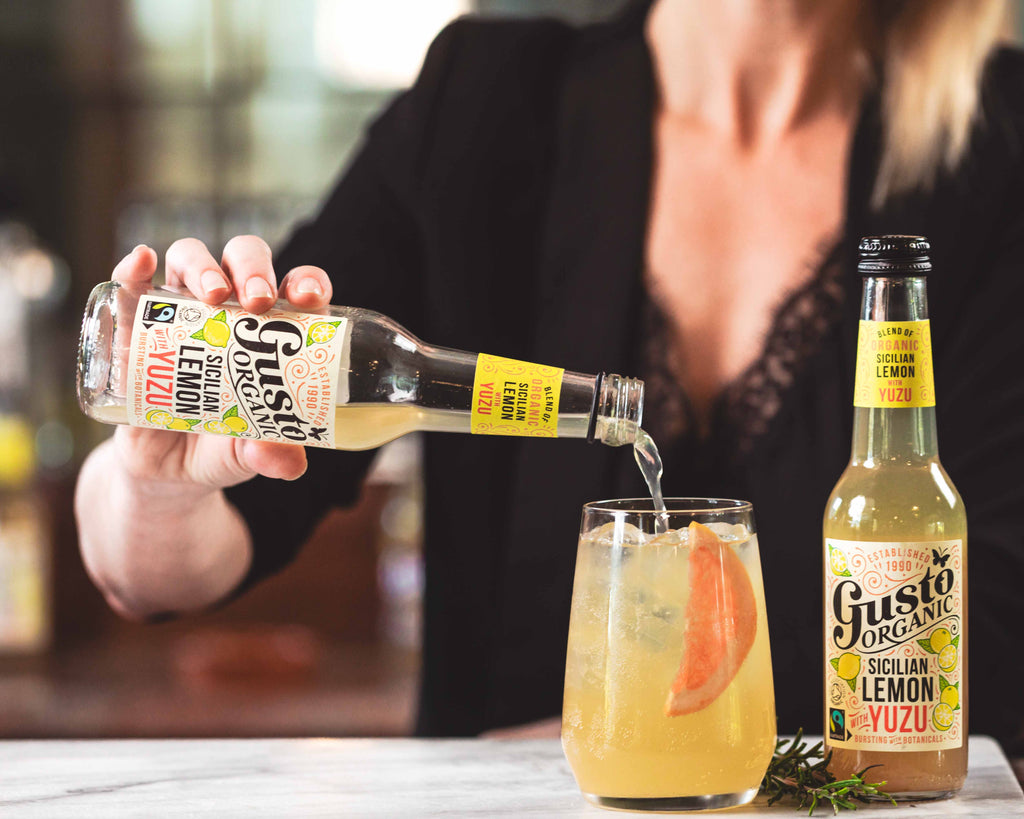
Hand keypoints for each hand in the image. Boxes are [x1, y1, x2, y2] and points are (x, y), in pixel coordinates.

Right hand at [111, 236, 333, 488]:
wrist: (166, 471)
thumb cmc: (223, 448)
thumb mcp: (248, 454)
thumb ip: (270, 454)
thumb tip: (289, 462)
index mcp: (273, 332)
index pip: (298, 290)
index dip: (308, 282)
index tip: (310, 297)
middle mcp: (230, 310)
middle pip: (245, 262)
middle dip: (254, 270)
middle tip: (258, 301)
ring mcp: (183, 311)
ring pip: (193, 260)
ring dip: (203, 266)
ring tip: (212, 293)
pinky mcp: (137, 323)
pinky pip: (134, 284)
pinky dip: (136, 266)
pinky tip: (143, 261)